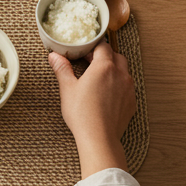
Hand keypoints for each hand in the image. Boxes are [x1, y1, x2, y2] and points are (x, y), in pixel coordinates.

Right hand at [50, 42, 135, 176]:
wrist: (99, 139)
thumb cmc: (82, 114)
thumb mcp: (68, 89)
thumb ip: (62, 69)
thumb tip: (54, 56)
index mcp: (104, 67)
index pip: (103, 46)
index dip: (93, 46)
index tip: (84, 52)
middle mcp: (120, 74)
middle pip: (116, 56)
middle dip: (105, 56)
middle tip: (91, 63)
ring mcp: (128, 88)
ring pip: (124, 71)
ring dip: (113, 69)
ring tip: (99, 78)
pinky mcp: (131, 102)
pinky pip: (127, 87)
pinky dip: (119, 85)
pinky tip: (107, 94)